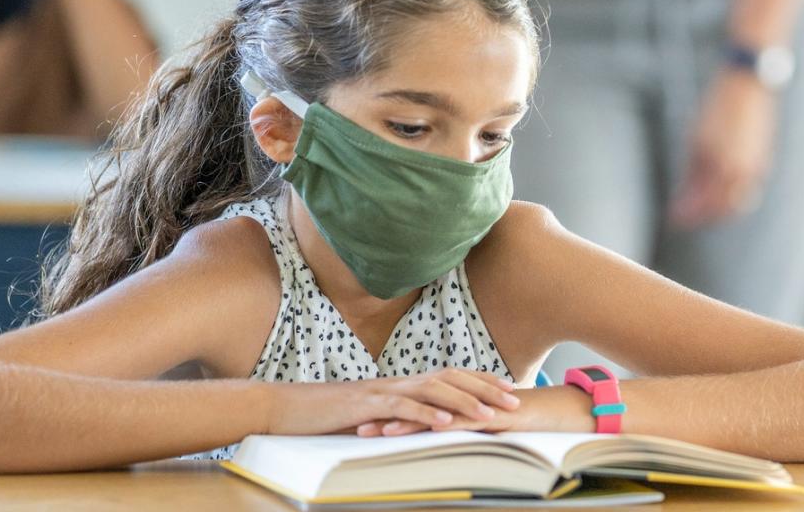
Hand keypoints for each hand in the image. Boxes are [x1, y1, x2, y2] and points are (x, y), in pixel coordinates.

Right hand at [269, 369, 519, 437]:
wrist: (288, 407)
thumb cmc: (329, 416)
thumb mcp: (372, 417)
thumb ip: (399, 418)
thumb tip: (424, 428)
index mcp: (402, 384)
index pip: (450, 375)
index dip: (481, 380)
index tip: (509, 387)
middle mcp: (398, 382)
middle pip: (451, 378)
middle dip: (485, 388)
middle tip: (515, 400)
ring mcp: (383, 392)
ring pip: (432, 390)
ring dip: (464, 401)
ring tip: (490, 414)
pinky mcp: (366, 406)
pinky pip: (402, 408)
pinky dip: (426, 414)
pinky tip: (446, 423)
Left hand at [376, 385, 593, 437]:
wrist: (553, 411)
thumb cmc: (519, 422)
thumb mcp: (483, 429)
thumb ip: (461, 430)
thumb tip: (438, 442)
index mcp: (456, 404)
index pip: (416, 408)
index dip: (390, 414)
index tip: (363, 423)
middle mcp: (460, 402)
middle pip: (416, 407)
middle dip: (385, 417)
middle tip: (356, 426)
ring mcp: (473, 407)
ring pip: (432, 414)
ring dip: (403, 422)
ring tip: (376, 431)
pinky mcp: (489, 415)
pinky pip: (460, 421)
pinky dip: (439, 425)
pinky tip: (420, 431)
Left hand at [669, 68, 778, 227]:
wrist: (747, 87)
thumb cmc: (716, 110)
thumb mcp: (696, 140)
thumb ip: (692, 173)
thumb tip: (682, 197)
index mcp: (722, 167)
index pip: (703, 204)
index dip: (687, 214)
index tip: (672, 218)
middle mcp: (742, 172)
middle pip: (721, 210)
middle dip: (702, 216)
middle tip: (684, 215)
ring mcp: (757, 168)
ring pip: (738, 204)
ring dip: (719, 210)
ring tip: (700, 206)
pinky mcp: (764, 162)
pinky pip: (748, 190)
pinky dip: (733, 197)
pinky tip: (718, 191)